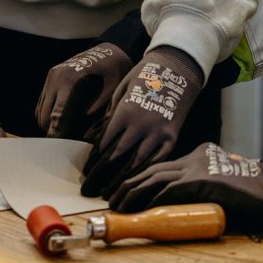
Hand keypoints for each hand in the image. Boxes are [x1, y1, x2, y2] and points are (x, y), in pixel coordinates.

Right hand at [36, 43, 132, 138]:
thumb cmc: (114, 75)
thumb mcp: (108, 98)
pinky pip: (42, 105)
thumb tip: (79, 142)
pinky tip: (65, 119)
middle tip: (72, 143)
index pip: (58, 117)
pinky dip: (49, 116)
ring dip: (51, 126)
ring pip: (41, 114)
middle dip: (56, 133)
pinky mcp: (49, 78)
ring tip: (70, 131)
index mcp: (70, 82)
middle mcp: (55, 78)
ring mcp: (50, 77)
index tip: (58, 154)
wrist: (110, 52)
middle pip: (46, 119)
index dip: (57, 137)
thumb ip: (92, 120)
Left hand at [80, 46, 202, 198]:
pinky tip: (133, 183)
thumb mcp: (122, 90)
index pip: (105, 143)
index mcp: (125, 112)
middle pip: (117, 157)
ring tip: (108, 193)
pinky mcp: (172, 138)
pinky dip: (143, 173)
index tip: (85, 172)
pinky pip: (156, 161)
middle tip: (89, 189)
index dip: (94, 160)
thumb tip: (91, 138)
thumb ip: (109, 115)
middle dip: (101, 174)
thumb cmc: (144, 77)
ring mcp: (158, 133)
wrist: (177, 69)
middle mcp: (141, 125)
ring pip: (136, 163)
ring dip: (120, 180)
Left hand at [110, 141, 262, 231]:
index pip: (163, 164)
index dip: (142, 176)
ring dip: (134, 191)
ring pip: (156, 177)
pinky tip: (140, 207)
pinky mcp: (202, 181)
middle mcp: (195, 156)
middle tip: (113, 197)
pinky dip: (152, 198)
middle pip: (154, 167)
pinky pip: (170, 190)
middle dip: (131, 182)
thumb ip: (202, 183)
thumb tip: (182, 201)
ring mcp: (197, 167)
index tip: (126, 188)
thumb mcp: (222, 181)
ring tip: (118, 204)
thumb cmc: (252, 190)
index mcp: (200, 153)